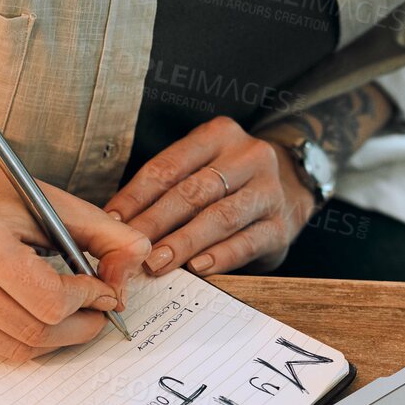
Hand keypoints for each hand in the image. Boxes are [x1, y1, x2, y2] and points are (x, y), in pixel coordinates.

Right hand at [0, 151, 149, 360]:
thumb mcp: (54, 203)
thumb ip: (106, 236)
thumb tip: (130, 278)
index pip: (51, 302)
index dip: (89, 301)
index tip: (103, 289)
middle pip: (37, 334)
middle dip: (80, 326)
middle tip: (98, 310)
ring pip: (19, 350)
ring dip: (56, 337)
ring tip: (70, 310)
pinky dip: (23, 338)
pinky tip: (26, 309)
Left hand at [104, 116, 316, 277]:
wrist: (292, 188)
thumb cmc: (229, 183)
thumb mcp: (201, 169)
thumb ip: (167, 189)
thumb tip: (118, 223)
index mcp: (218, 136)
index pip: (168, 166)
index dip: (136, 196)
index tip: (112, 222)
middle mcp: (247, 157)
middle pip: (193, 192)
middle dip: (157, 223)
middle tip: (131, 248)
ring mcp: (268, 191)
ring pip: (220, 217)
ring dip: (184, 242)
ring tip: (157, 262)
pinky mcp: (281, 225)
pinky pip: (247, 242)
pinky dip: (220, 257)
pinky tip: (198, 268)